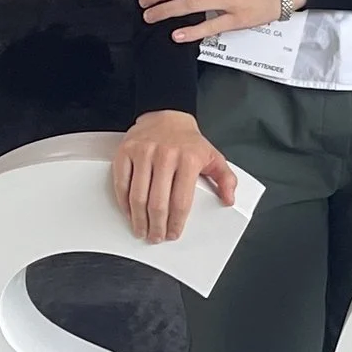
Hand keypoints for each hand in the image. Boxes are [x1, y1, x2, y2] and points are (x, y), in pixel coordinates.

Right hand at [111, 111, 237, 241]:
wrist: (167, 113)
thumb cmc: (189, 141)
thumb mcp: (213, 156)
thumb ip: (226, 179)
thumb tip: (229, 199)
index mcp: (189, 159)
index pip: (181, 200)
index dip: (176, 222)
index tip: (173, 234)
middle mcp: (165, 155)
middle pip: (158, 202)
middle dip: (156, 226)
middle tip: (156, 237)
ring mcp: (143, 152)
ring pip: (138, 196)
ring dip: (138, 219)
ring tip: (141, 230)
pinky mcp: (126, 151)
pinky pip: (122, 183)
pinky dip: (124, 202)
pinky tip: (129, 213)